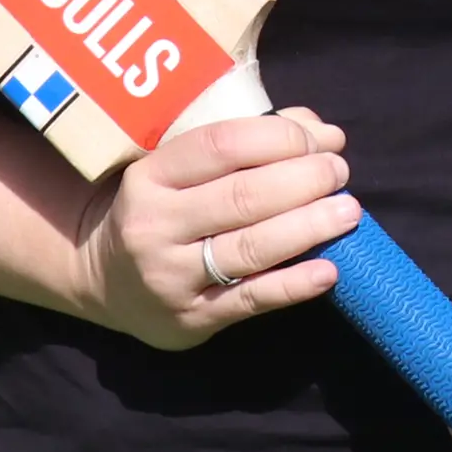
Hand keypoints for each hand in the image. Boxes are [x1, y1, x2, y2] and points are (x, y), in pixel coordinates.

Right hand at [72, 107, 358, 347]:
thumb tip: (321, 132)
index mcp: (151, 176)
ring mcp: (171, 276)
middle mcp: (155, 225)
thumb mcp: (180, 168)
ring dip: (309, 226)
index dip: (281, 137)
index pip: (222, 145)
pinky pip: (251, 300)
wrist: (103, 280)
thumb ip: (247, 142)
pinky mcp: (192, 319)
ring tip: (348, 211)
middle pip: (243, 197)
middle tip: (340, 172)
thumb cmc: (162, 208)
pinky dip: (294, 285)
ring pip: (251, 248)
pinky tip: (329, 270)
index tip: (320, 138)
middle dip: (305, 180)